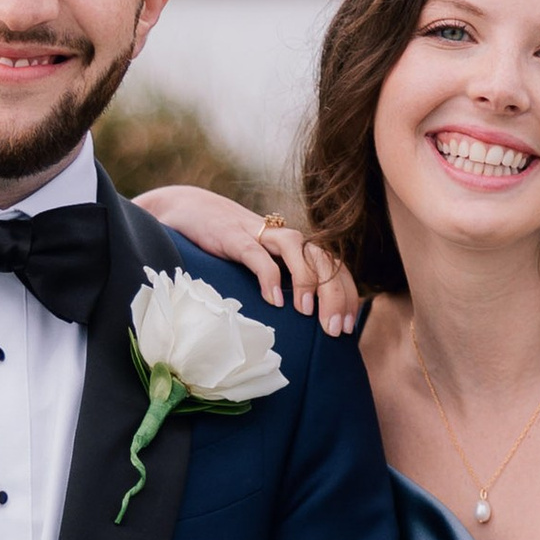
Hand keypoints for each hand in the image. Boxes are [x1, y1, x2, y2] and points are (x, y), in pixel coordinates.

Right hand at [131, 187, 359, 334]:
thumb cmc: (229, 247)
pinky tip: (273, 301)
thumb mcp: (262, 267)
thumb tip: (300, 326)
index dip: (347, 294)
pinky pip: (257, 254)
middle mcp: (285, 238)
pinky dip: (268, 276)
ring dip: (308, 281)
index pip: (334, 267)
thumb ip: (281, 286)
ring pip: (298, 250)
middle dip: (335, 295)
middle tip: (335, 330)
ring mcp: (260, 235)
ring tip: (307, 313)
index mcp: (296, 248)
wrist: (190, 209)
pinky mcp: (234, 236)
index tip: (349, 327)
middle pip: (324, 259)